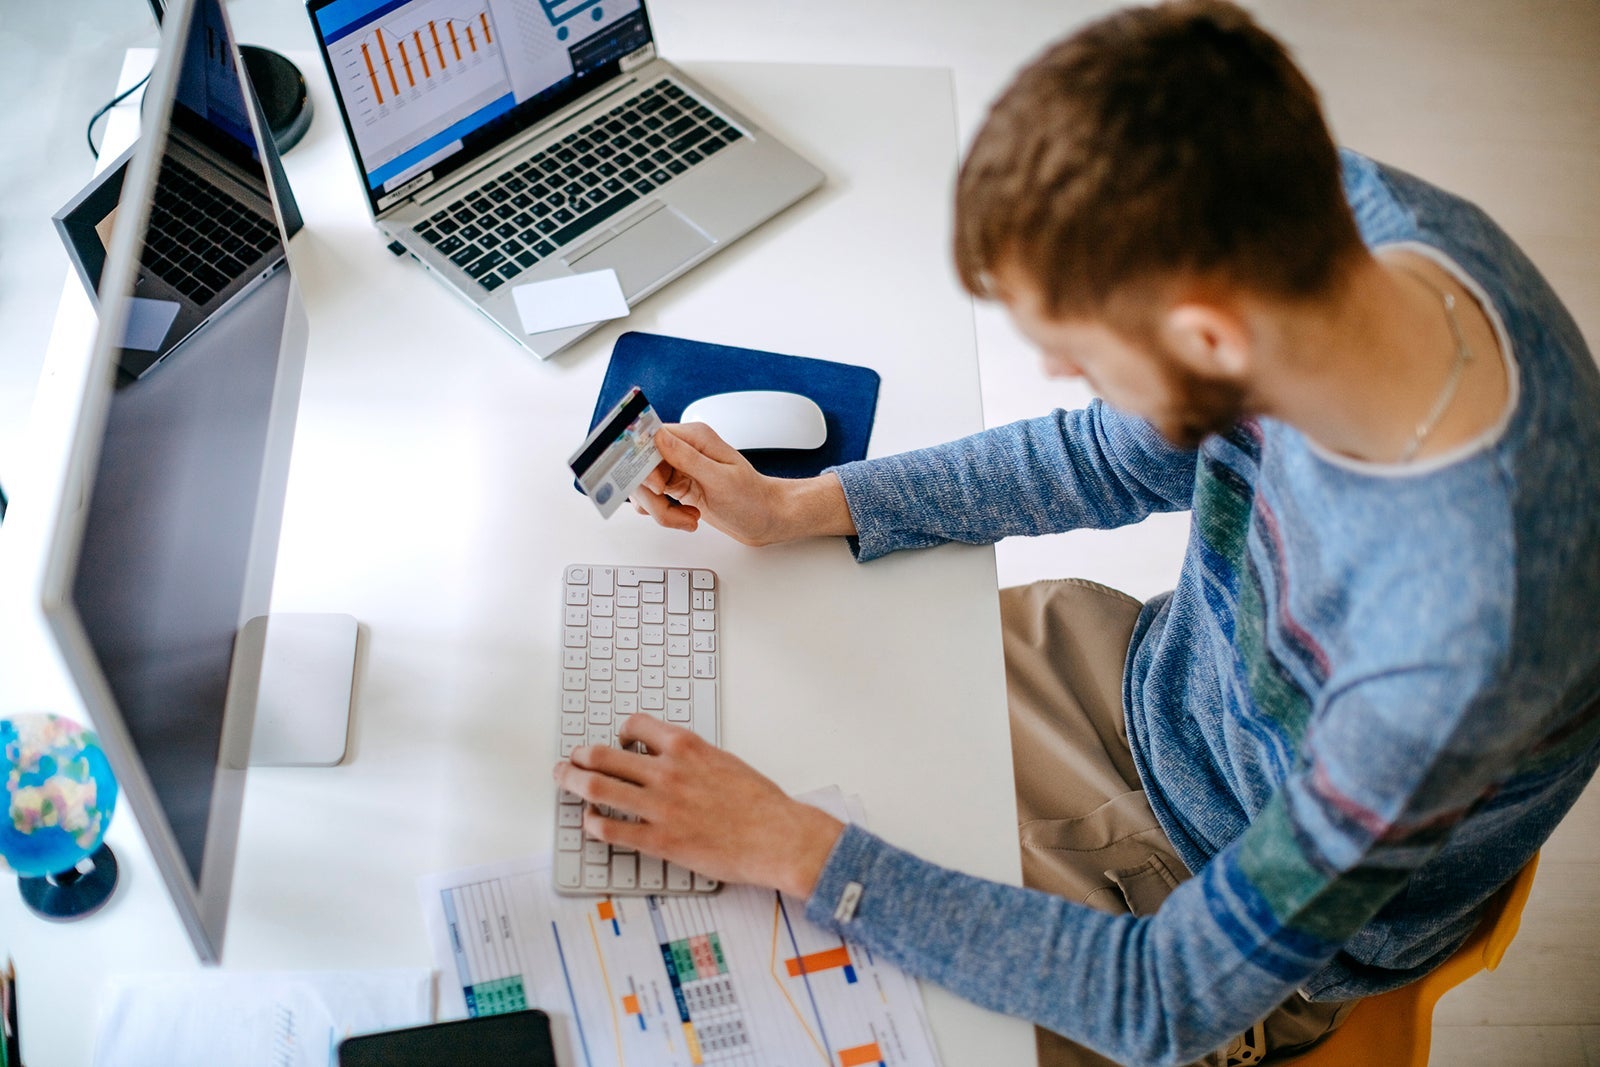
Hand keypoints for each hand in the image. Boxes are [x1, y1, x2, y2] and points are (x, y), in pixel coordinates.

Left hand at [553, 714, 844, 899]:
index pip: (636, 725)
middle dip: (580, 756)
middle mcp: (667, 772)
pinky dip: (593, 824)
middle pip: (604, 755)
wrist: (778, 837)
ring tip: (566, 782)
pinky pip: (612, 831)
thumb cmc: (761, 803)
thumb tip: (670, 758)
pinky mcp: (660, 840)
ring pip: (599, 789)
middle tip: (572, 760)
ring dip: (574, 783)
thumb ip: (693, 758)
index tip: (617, 739)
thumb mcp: (725, 762)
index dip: (620, 731)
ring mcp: (660, 807)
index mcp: (687, 747)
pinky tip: (590, 822)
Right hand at [630, 424, 856, 544]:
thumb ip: (686, 457)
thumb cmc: (752, 499)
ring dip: (661, 509)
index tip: (657, 487)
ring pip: (646, 487)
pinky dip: (664, 514)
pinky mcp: (677, 486)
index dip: (644, 465)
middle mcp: (683, 449)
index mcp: (694, 437)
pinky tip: (685, 518)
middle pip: (642, 467)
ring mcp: (678, 468)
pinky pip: (654, 498)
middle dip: (653, 496)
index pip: (650, 439)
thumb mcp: (720, 479)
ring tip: (687, 519)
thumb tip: (657, 436)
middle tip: (673, 511)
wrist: (765, 519)